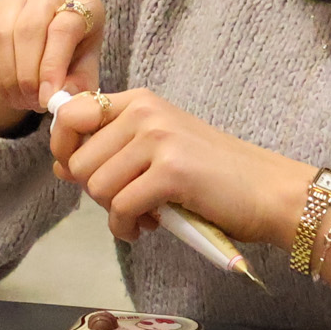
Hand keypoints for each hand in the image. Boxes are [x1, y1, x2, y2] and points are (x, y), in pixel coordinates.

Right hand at [0, 0, 103, 133]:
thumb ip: (77, 85)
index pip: (63, 30)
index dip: (52, 66)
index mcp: (84, 1)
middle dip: (27, 75)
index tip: (47, 98)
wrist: (49, 43)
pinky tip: (6, 90)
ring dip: (8, 76)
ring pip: (3, 36)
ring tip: (21, 100)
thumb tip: (58, 99)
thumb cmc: (74, 56)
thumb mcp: (85, 71)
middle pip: (29, 29)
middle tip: (31, 102)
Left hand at [48, 87, 315, 247]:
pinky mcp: (171, 172)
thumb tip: (60, 165)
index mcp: (138, 101)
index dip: (64, 149)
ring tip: (144, 215)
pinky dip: (128, 228)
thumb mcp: (157, 150)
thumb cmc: (213, 175)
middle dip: (96, 192)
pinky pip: (121, 208)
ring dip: (114, 213)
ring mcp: (158, 139)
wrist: (270, 190)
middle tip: (129, 201)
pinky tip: (150, 227)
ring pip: (96, 187)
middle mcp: (144, 112)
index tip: (83, 172)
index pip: (69, 114)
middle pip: (78, 161)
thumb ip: (110, 151)